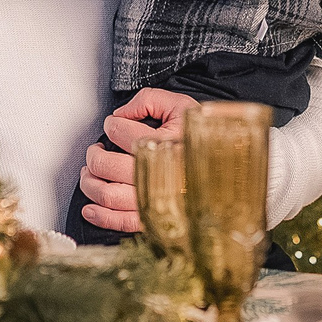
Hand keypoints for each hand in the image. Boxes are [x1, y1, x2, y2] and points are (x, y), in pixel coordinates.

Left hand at [76, 87, 193, 232]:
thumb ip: (149, 99)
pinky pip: (120, 222)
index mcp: (167, 144)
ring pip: (107, 194)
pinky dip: (99, 215)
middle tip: (97, 149)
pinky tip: (90, 206)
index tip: (113, 124)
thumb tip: (123, 113)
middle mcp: (161, 175)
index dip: (112, 124)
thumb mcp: (182, 106)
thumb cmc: (207, 140)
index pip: (121, 132)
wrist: (231, 168)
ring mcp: (157, 200)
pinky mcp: (155, 220)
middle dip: (94, 155)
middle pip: (107, 165)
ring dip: (90, 182)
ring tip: (91, 172)